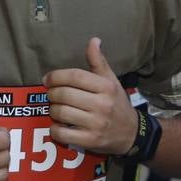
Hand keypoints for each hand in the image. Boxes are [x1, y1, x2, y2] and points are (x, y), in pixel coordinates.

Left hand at [45, 37, 137, 154]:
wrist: (132, 134)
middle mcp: (102, 104)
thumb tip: (94, 40)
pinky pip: (62, 133)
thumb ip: (99, 62)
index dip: (56, 76)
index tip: (48, 79)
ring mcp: (96, 123)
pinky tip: (59, 125)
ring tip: (56, 109)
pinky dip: (55, 129)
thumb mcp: (112, 81)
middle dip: (52, 93)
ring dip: (53, 110)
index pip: (75, 76)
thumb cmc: (118, 104)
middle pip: (64, 94)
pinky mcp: (90, 140)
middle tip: (51, 94)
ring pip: (60, 113)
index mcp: (107, 87)